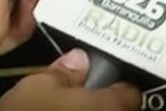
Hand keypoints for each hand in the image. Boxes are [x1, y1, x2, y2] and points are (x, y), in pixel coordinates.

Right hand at [0, 49, 140, 110]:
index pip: (130, 92)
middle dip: (104, 103)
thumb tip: (78, 60)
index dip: (117, 83)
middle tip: (82, 97)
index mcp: (110, 106)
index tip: (104, 80)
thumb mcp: (35, 87)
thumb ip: (62, 72)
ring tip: (66, 110)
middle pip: (120, 110)